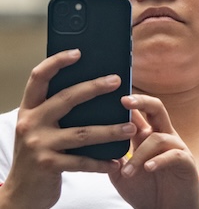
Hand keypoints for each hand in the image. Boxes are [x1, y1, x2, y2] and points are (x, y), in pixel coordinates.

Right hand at [0, 50, 133, 208]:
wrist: (22, 192)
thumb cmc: (40, 153)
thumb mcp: (42, 128)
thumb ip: (58, 110)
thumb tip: (96, 86)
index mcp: (29, 109)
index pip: (38, 78)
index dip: (56, 62)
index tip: (78, 51)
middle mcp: (30, 123)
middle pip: (66, 99)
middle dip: (94, 87)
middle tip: (118, 80)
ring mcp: (37, 144)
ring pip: (82, 132)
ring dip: (111, 130)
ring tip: (131, 127)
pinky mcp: (47, 164)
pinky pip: (82, 161)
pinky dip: (102, 162)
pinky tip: (117, 161)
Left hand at [109, 95, 198, 208]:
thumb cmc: (146, 190)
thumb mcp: (122, 174)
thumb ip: (113, 158)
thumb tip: (97, 144)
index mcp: (147, 136)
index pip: (139, 112)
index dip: (128, 101)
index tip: (111, 92)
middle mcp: (163, 136)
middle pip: (157, 108)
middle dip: (142, 101)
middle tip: (124, 100)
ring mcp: (176, 147)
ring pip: (158, 138)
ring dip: (139, 155)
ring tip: (127, 172)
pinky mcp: (186, 162)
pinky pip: (173, 154)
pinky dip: (159, 160)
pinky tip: (148, 168)